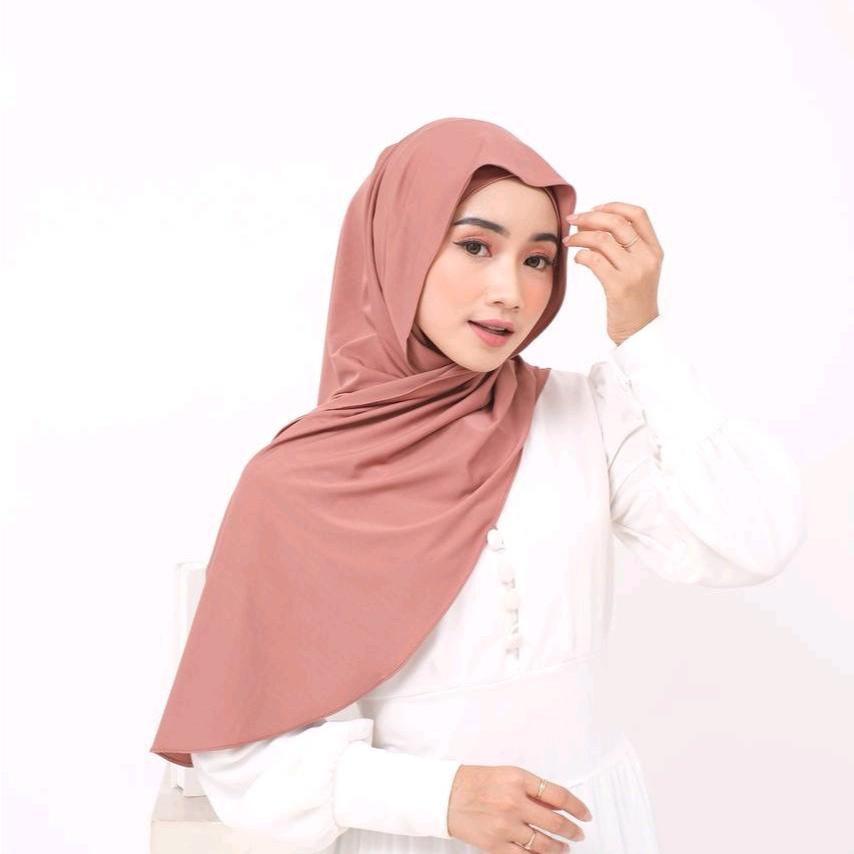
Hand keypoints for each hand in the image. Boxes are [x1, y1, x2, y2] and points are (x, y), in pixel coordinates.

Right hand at [447, 764, 592, 851]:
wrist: (445, 795)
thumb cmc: (474, 781)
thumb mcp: (506, 775)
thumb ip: (531, 789)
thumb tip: (557, 805)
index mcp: (518, 779)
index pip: (558, 795)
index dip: (577, 807)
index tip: (584, 814)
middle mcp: (514, 802)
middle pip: (555, 822)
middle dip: (572, 831)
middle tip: (578, 834)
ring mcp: (506, 825)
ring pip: (543, 844)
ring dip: (559, 848)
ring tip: (564, 848)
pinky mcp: (496, 844)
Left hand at [562, 202, 662, 345]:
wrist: (639, 331)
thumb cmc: (632, 299)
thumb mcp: (638, 269)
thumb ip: (623, 246)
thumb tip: (590, 221)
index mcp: (654, 250)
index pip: (638, 214)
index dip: (613, 206)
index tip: (594, 209)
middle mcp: (648, 258)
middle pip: (616, 222)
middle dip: (589, 217)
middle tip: (571, 220)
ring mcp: (635, 272)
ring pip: (602, 240)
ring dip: (579, 236)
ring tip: (568, 241)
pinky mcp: (619, 287)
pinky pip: (594, 260)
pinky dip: (581, 255)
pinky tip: (577, 259)